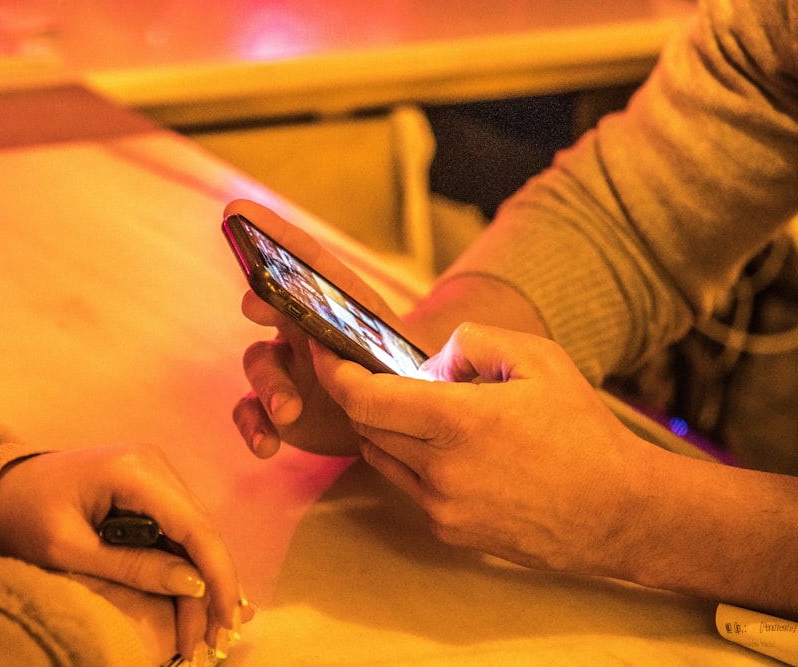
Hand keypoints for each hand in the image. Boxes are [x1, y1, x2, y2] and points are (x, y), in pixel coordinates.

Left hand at [0, 442, 253, 660]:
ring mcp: (153, 470)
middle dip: (211, 586)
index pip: (194, 526)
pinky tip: (187, 598)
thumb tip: (194, 586)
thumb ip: (132, 568)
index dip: (217, 575)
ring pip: (193, 531)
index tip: (225, 620)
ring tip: (199, 629)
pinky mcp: (148, 484)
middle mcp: (154, 462)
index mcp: (134, 470)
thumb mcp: (70, 550)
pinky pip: (177, 527)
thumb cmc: (23, 516)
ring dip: (199, 579)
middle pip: (200, 529)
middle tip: (213, 638)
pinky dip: (182, 564)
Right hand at [226, 198, 410, 457]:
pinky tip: (266, 445)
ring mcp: (288, 368)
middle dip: (262, 303)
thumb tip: (416, 363)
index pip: (304, 259)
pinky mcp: (278, 409)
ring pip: (258, 364)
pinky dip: (254, 426)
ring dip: (268, 385)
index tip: (238, 212)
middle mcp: (304, 328)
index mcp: (337, 304)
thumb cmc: (407, 383)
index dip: (272, 233)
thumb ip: (403, 357)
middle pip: (270, 306)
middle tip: (258, 306)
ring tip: (287, 411)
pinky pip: (250, 411)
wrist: (406, 424)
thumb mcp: (415, 365)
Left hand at [309, 322, 650, 575]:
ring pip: (381, 457)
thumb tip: (427, 364)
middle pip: (366, 426)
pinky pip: (407, 485)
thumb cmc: (581, 429)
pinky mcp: (448, 530)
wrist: (617, 511)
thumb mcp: (536, 358)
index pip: (364, 399)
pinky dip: (409, 459)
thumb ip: (471, 343)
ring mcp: (441, 506)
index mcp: (458, 422)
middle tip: (372, 371)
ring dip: (383, 428)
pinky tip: (445, 446)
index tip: (323, 353)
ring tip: (420, 409)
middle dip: (360, 395)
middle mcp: (440, 470)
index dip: (335, 373)